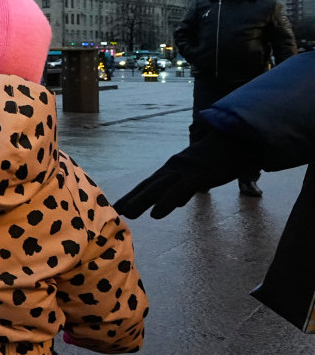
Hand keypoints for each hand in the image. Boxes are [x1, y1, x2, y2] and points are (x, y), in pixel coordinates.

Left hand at [113, 131, 254, 218]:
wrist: (239, 139)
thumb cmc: (220, 158)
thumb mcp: (199, 174)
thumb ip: (186, 188)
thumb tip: (177, 202)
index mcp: (174, 168)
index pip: (150, 183)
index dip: (134, 194)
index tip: (119, 205)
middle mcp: (174, 168)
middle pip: (149, 185)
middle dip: (132, 198)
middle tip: (115, 210)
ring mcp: (185, 170)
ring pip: (159, 188)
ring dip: (141, 201)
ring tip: (127, 214)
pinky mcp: (199, 175)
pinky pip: (179, 190)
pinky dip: (166, 203)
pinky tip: (156, 214)